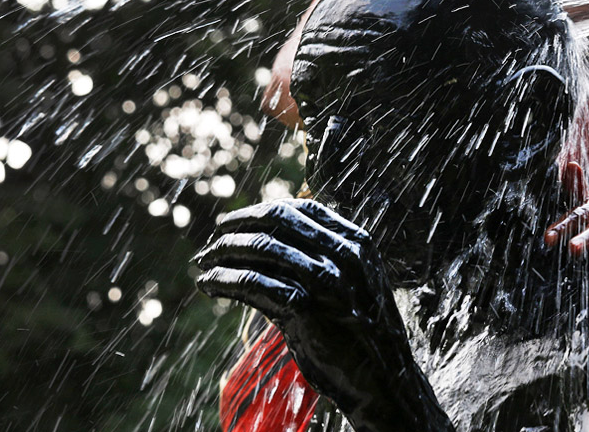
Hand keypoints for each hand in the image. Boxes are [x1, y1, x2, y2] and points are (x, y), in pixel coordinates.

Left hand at [195, 199, 438, 428]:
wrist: (383, 380)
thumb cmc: (364, 333)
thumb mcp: (357, 282)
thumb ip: (327, 258)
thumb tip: (277, 243)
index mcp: (356, 242)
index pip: (301, 208)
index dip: (261, 211)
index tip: (235, 222)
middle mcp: (342, 254)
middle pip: (277, 221)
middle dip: (237, 227)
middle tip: (213, 241)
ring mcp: (325, 281)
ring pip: (261, 248)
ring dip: (224, 253)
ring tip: (205, 263)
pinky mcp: (304, 309)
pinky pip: (252, 283)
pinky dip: (224, 280)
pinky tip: (210, 285)